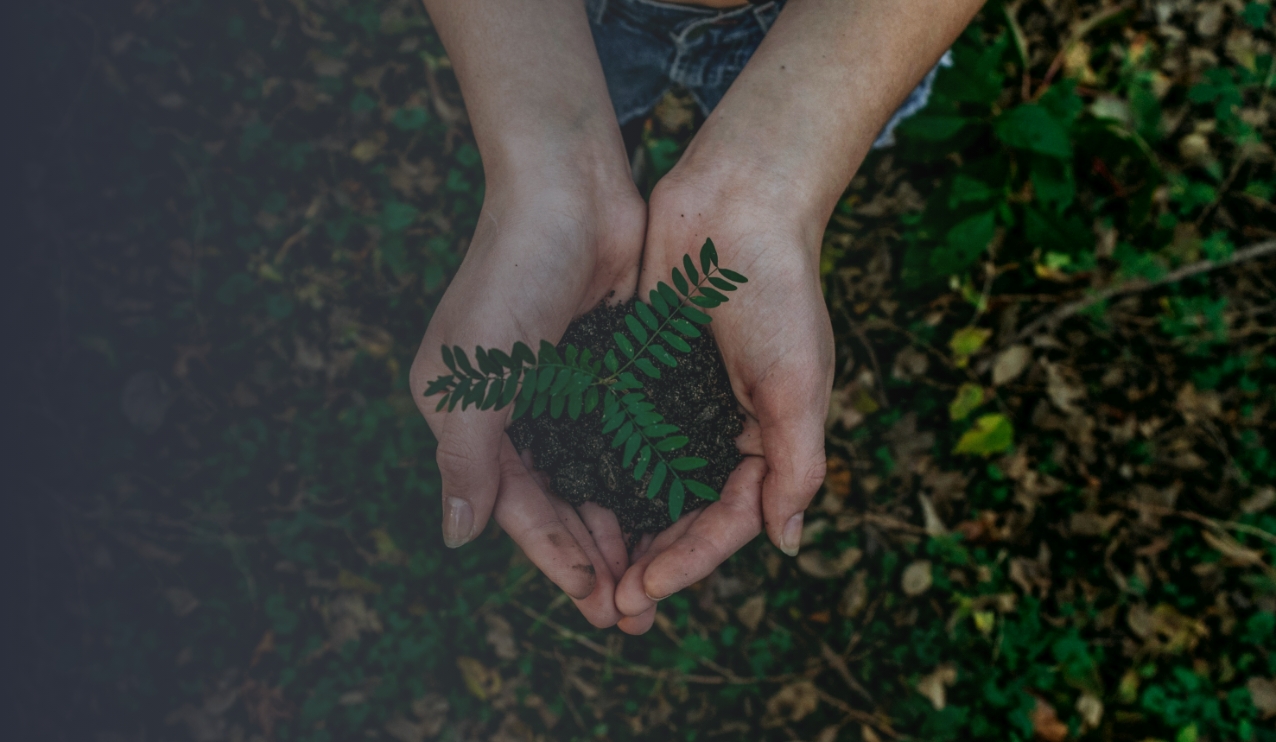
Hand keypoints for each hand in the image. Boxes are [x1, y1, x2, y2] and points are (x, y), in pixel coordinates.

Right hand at [409, 171, 645, 627]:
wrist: (569, 188)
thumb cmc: (512, 275)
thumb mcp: (475, 374)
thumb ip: (466, 459)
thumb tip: (457, 538)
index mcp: (470, 416)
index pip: (515, 507)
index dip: (555, 558)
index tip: (596, 603)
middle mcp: (513, 409)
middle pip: (556, 502)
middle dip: (592, 557)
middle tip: (634, 611)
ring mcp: (562, 389)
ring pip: (593, 478)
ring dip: (620, 526)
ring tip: (654, 576)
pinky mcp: (606, 367)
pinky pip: (624, 438)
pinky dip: (642, 476)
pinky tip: (669, 509)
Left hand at [614, 170, 833, 633]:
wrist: (738, 201)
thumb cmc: (779, 290)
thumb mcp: (798, 383)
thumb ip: (796, 464)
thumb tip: (786, 544)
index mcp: (765, 438)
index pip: (727, 520)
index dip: (689, 561)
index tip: (645, 590)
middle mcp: (720, 428)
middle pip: (682, 513)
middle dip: (650, 560)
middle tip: (610, 605)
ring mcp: (678, 401)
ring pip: (645, 482)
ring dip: (620, 527)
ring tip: (586, 570)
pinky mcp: (640, 371)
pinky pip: (617, 432)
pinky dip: (597, 467)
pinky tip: (565, 497)